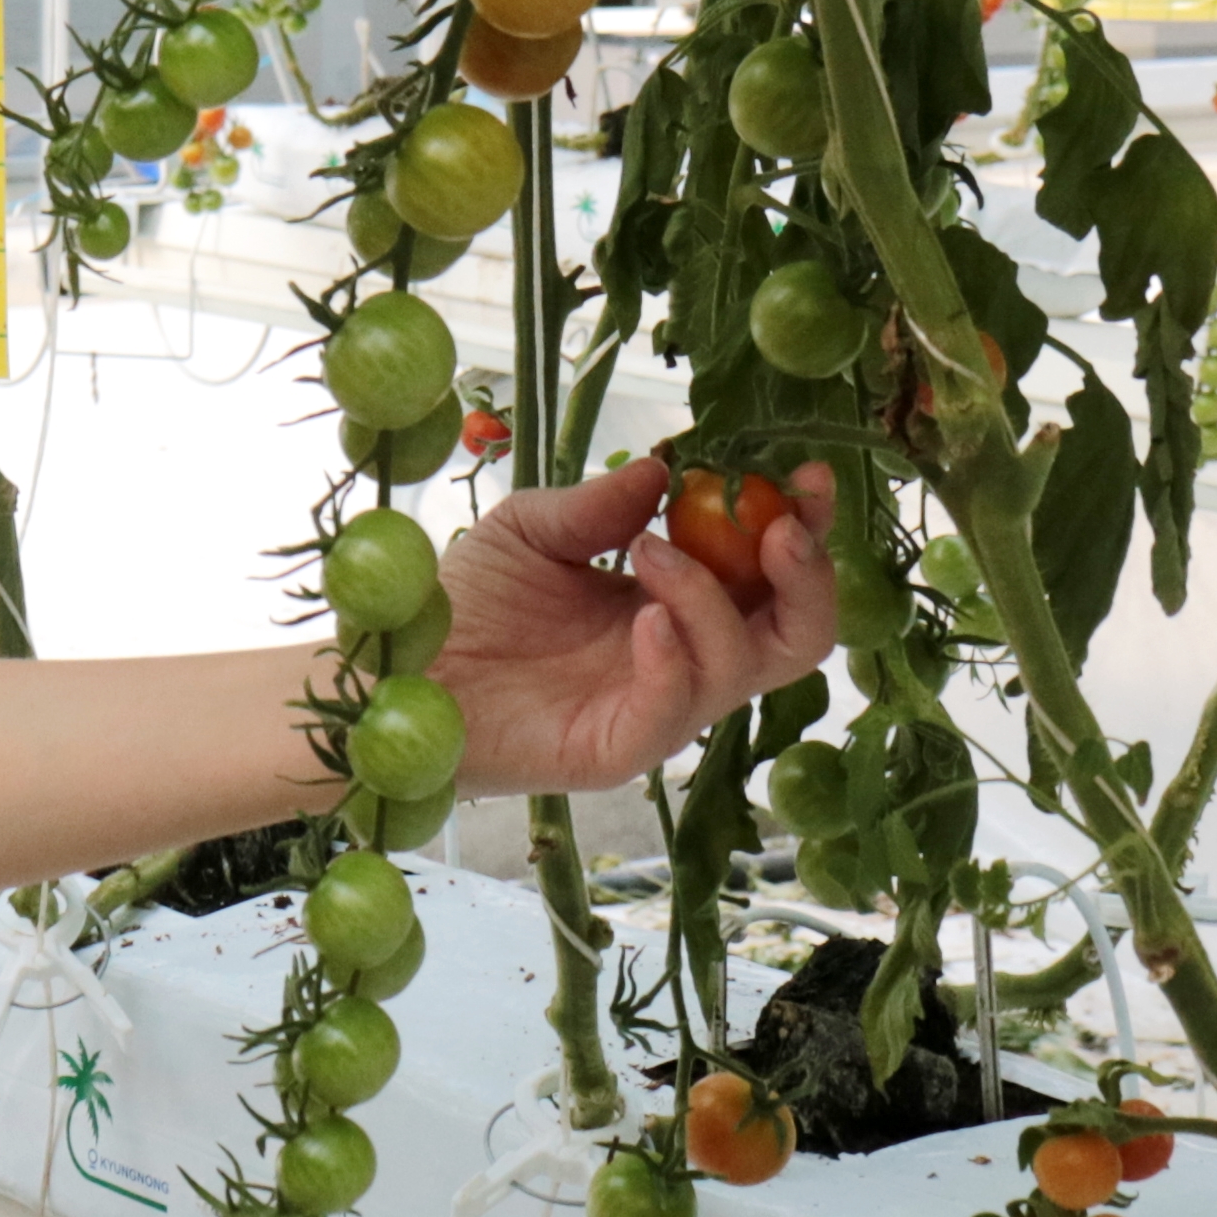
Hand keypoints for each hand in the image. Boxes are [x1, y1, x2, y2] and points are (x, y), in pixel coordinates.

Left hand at [431, 452, 836, 797]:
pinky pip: (673, 712)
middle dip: (806, 575)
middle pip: (797, 634)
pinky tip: (646, 617)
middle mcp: (686, 660)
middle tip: (779, 525)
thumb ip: (597, 505)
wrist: (405, 669)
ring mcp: (659, 709)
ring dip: (712, 596)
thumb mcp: (532, 529)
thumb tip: (665, 467)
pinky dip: (673, 658)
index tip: (811, 475)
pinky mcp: (618, 749)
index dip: (803, 529)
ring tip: (651, 549)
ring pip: (742, 665)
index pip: (772, 576)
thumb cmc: (474, 602)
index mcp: (680, 605)